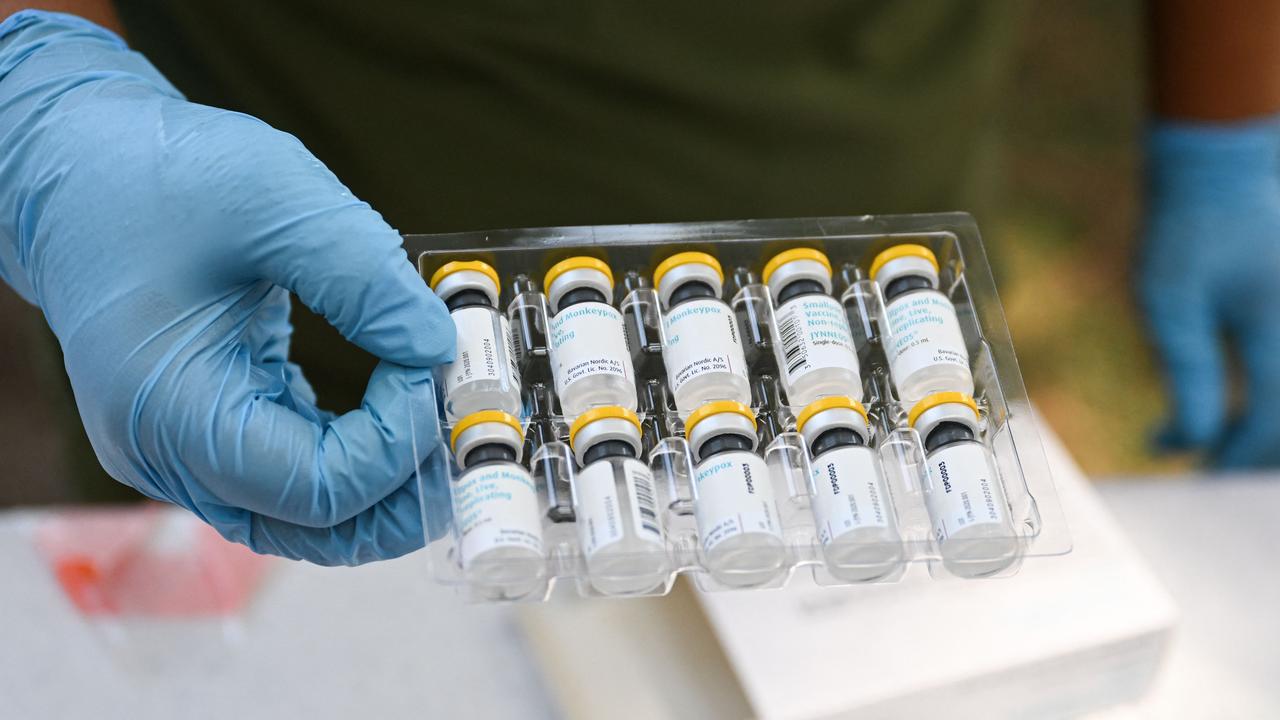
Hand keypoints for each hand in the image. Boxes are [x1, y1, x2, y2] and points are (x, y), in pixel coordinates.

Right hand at [0, 11, 453, 562]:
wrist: (76, 171)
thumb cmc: (154, 176)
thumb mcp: (274, 196)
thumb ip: (365, 275)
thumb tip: (437, 346)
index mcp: (173, 408)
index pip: (319, 485)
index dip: (398, 442)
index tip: (431, 367)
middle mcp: (169, 454)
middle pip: (317, 526)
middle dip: (405, 490)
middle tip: (464, 428)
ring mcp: (182, 453)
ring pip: (307, 518)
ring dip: (385, 486)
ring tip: (440, 422)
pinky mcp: (203, 434)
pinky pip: (291, 480)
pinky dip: (353, 461)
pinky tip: (397, 412)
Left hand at [1141, 117, 1279, 466]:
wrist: (1221, 166)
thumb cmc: (1187, 228)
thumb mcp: (1167, 302)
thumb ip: (1186, 374)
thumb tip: (1190, 442)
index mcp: (1279, 329)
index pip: (1269, 422)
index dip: (1233, 457)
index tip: (1198, 473)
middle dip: (1258, 450)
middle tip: (1212, 466)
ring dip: (1271, 426)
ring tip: (1227, 441)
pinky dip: (1275, 398)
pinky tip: (1246, 407)